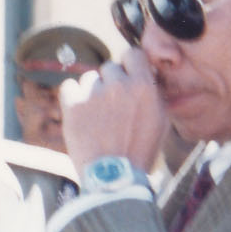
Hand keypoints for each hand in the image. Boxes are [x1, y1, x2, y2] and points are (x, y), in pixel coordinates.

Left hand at [58, 48, 167, 172]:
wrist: (114, 177)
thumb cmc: (140, 151)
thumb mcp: (161, 121)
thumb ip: (154, 93)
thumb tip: (147, 73)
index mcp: (143, 86)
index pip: (133, 54)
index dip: (129, 64)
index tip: (126, 76)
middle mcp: (119, 85)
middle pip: (110, 67)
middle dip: (111, 82)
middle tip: (112, 106)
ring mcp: (94, 93)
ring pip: (90, 78)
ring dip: (92, 92)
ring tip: (97, 117)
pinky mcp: (73, 104)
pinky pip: (69, 86)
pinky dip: (73, 97)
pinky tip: (81, 114)